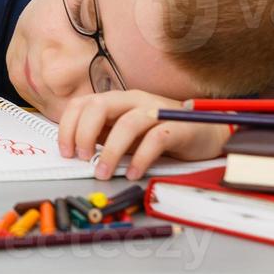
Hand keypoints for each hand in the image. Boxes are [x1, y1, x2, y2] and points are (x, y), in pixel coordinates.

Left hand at [56, 89, 229, 179]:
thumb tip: (79, 150)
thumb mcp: (127, 134)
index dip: (68, 125)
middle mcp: (135, 101)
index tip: (65, 151)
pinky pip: (156, 139)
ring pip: (127, 123)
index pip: (83, 104)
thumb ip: (106, 135)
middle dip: (84, 132)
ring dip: (111, 150)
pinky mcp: (178, 127)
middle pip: (100, 106)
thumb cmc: (162, 133)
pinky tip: (134, 173)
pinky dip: (142, 158)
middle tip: (82, 158)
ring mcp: (157, 111)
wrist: (207, 132)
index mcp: (118, 101)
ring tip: (103, 172)